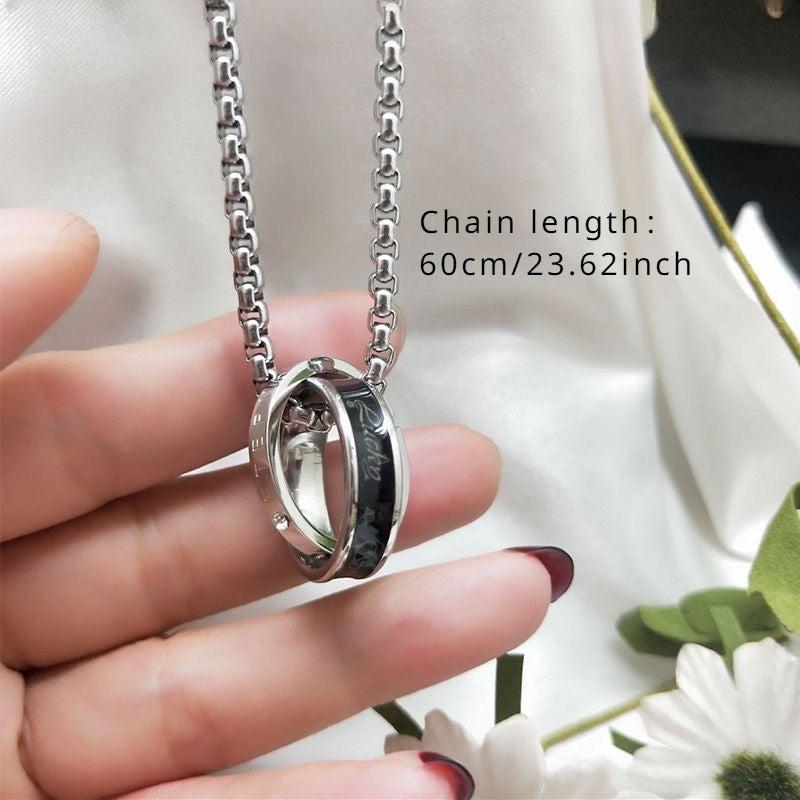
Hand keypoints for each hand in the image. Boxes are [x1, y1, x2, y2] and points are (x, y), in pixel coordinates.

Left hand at [0, 209, 563, 798]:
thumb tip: (63, 237)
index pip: (83, 431)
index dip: (220, 378)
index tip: (353, 336)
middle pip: (191, 558)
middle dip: (339, 507)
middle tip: (464, 466)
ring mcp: (36, 769)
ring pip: (233, 695)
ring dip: (380, 653)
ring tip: (514, 592)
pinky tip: (432, 784)